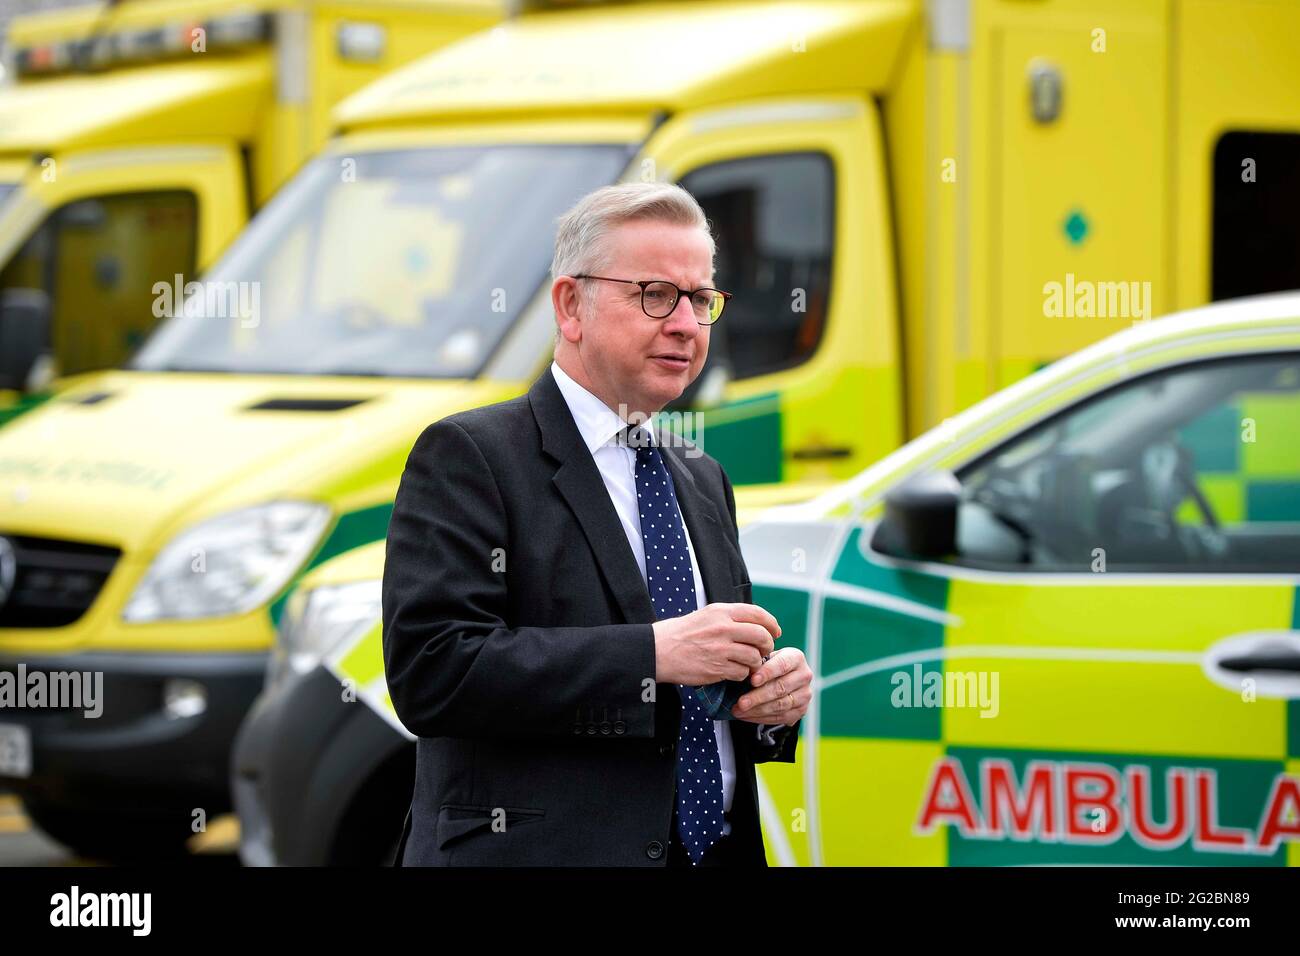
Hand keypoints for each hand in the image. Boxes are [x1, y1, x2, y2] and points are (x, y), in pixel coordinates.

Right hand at [653, 603, 778, 685]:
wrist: (658, 651)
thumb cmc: (681, 634)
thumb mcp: (705, 615)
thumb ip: (729, 618)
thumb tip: (755, 624)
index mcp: (721, 612)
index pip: (758, 614)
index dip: (771, 624)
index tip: (775, 631)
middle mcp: (723, 628)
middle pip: (761, 636)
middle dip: (768, 645)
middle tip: (765, 650)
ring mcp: (721, 649)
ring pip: (754, 656)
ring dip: (755, 662)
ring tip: (747, 663)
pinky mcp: (717, 668)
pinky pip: (742, 672)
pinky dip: (742, 674)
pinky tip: (734, 671)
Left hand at [730, 648, 810, 725]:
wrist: (783, 678)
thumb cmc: (769, 666)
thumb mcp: (765, 658)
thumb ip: (757, 664)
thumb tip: (742, 673)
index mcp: (796, 658)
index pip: (782, 665)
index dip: (767, 673)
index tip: (752, 681)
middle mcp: (804, 676)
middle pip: (780, 688)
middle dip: (758, 697)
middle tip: (741, 703)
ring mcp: (805, 695)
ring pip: (780, 705)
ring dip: (757, 710)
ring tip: (739, 711)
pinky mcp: (801, 710)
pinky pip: (781, 717)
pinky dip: (762, 718)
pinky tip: (748, 716)